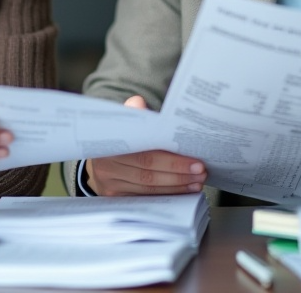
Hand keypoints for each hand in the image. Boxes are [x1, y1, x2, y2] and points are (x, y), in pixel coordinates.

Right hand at [84, 96, 206, 195]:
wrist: (100, 161)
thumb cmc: (120, 139)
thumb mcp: (124, 123)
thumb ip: (134, 113)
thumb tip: (138, 102)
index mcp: (111, 145)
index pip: (145, 156)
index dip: (172, 160)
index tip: (196, 160)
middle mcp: (107, 167)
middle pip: (148, 174)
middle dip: (179, 174)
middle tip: (201, 171)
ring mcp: (110, 184)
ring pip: (148, 189)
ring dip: (176, 186)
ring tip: (197, 181)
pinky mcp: (115, 198)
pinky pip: (145, 199)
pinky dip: (166, 195)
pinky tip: (182, 191)